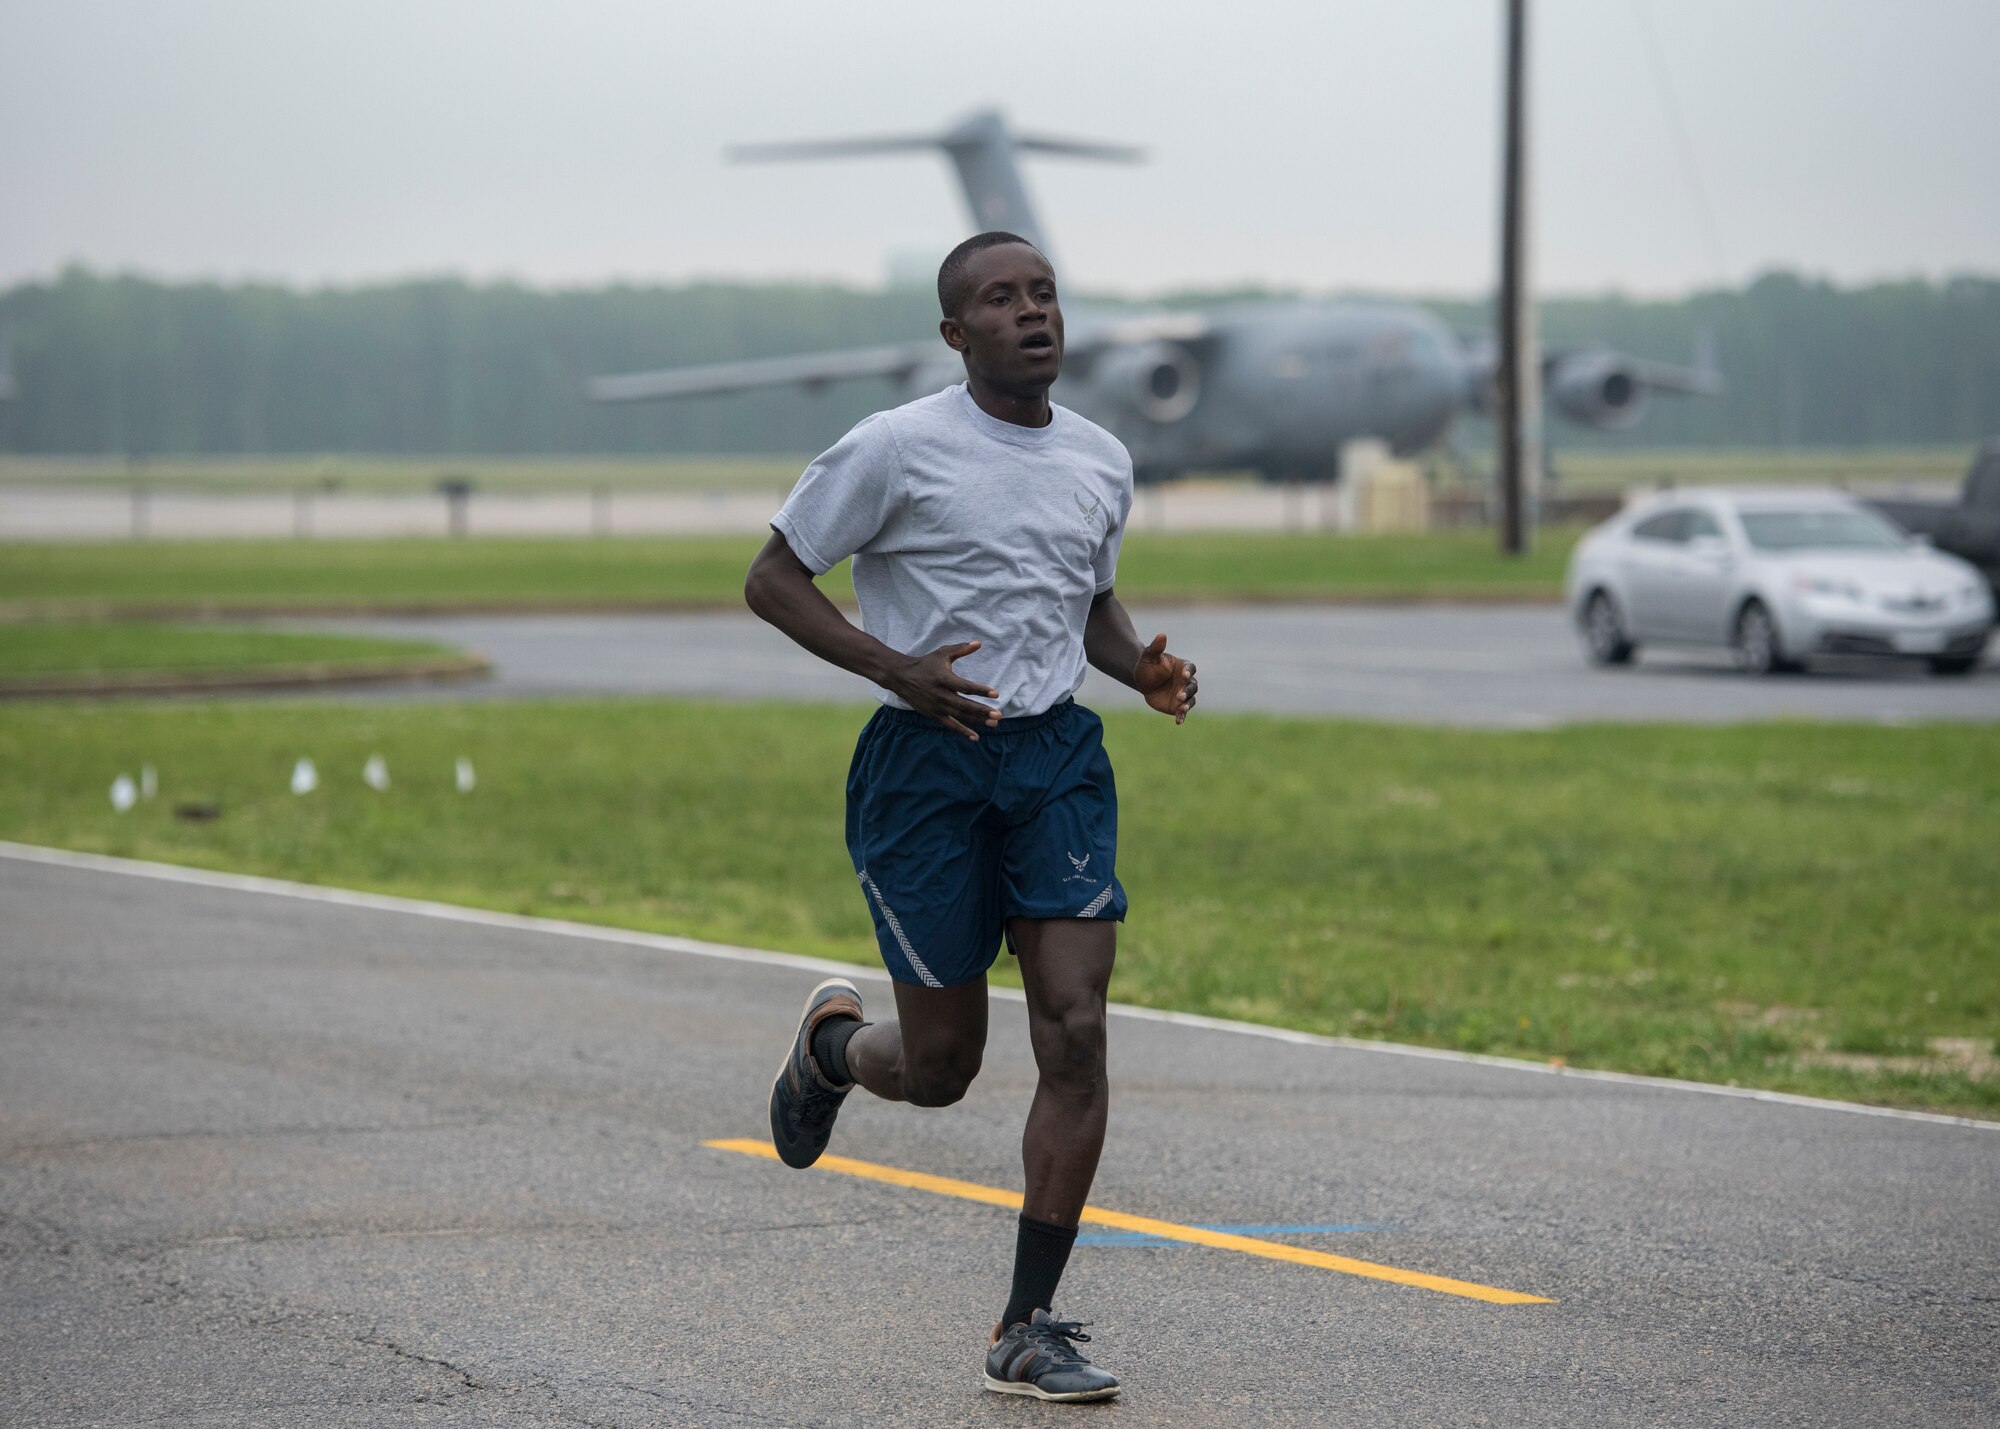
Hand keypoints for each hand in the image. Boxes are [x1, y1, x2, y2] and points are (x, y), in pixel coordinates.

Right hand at [885, 641, 1000, 739]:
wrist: (902, 677)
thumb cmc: (926, 664)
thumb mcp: (942, 654)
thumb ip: (961, 649)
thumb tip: (979, 643)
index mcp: (944, 679)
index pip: (965, 686)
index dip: (981, 690)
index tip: (996, 694)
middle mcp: (940, 695)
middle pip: (964, 705)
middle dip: (982, 711)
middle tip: (999, 715)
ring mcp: (937, 707)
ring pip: (960, 716)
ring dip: (977, 721)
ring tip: (994, 723)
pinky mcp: (933, 715)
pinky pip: (950, 725)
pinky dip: (963, 731)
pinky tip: (976, 737)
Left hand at [1133, 633, 1196, 723]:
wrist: (1142, 681)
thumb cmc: (1147, 665)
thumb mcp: (1149, 656)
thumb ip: (1156, 647)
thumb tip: (1161, 634)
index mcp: (1182, 667)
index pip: (1190, 668)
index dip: (1189, 671)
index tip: (1184, 674)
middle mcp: (1186, 681)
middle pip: (1193, 686)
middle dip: (1187, 691)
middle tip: (1179, 695)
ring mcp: (1183, 694)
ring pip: (1190, 700)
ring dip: (1187, 704)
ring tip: (1181, 708)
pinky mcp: (1177, 706)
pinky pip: (1183, 711)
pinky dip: (1182, 716)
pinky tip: (1178, 721)